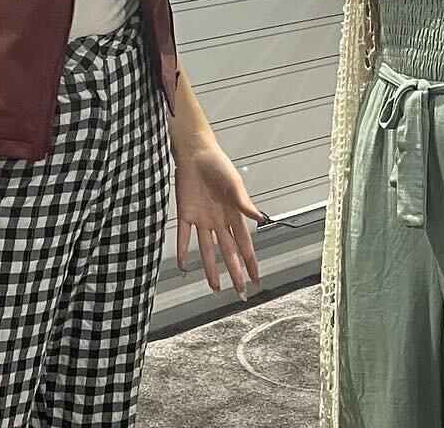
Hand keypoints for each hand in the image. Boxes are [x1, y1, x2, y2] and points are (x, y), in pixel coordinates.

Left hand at [174, 141, 262, 298]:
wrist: (195, 153)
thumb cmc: (218, 164)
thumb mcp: (234, 183)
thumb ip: (244, 203)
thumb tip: (260, 219)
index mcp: (233, 214)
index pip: (244, 244)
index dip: (251, 262)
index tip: (256, 279)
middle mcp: (218, 221)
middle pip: (228, 252)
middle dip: (235, 272)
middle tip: (240, 291)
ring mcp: (201, 220)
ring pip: (207, 250)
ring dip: (211, 268)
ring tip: (215, 288)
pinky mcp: (185, 214)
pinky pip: (183, 237)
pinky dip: (183, 251)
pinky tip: (184, 267)